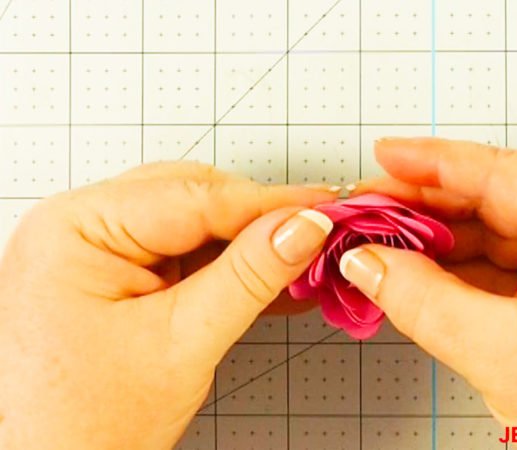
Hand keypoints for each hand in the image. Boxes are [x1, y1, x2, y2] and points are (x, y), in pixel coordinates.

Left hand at [0, 162, 335, 449]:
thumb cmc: (85, 424)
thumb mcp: (182, 343)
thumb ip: (249, 275)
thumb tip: (304, 227)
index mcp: (76, 227)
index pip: (193, 197)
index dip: (268, 202)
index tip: (325, 207)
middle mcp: (82, 227)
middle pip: (195, 201)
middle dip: (259, 221)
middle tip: (318, 234)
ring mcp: (100, 251)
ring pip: (197, 227)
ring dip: (251, 245)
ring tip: (303, 260)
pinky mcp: (121, 277)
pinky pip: (188, 256)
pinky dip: (232, 268)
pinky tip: (273, 277)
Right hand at [341, 138, 516, 447]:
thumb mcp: (504, 354)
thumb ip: (422, 300)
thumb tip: (369, 262)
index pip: (501, 172)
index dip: (431, 162)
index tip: (386, 154)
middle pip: (495, 201)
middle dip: (426, 212)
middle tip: (370, 213)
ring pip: (497, 237)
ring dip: (438, 247)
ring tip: (384, 250)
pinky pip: (508, 269)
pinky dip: (461, 275)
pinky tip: (420, 278)